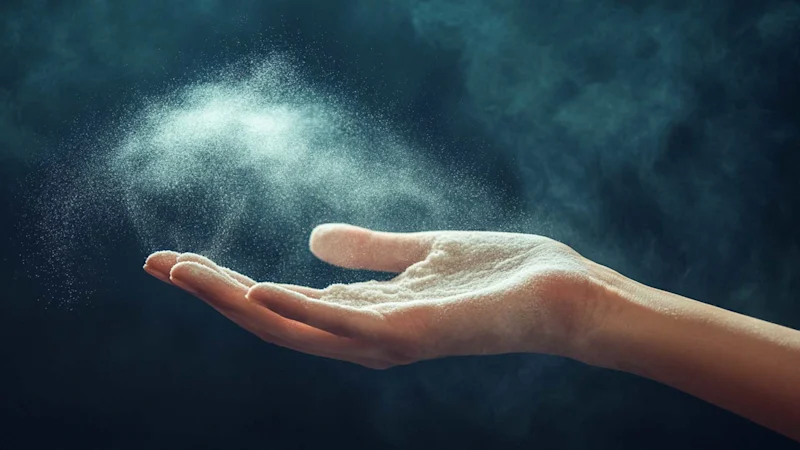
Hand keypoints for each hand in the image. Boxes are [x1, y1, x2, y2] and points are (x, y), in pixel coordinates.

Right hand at [143, 224, 605, 368]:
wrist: (565, 295)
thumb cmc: (502, 277)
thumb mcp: (422, 252)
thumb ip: (370, 250)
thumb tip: (312, 238)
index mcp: (367, 314)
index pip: (283, 301)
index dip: (230, 284)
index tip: (182, 259)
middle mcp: (365, 336)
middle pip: (273, 319)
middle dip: (214, 295)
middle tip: (159, 265)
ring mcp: (385, 339)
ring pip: (293, 326)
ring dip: (237, 300)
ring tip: (185, 272)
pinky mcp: (411, 331)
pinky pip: (342, 325)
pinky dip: (297, 309)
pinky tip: (257, 290)